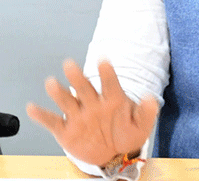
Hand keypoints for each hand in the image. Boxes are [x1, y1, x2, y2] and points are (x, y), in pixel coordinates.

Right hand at [27, 59, 157, 166]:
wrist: (114, 153)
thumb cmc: (127, 133)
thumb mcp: (142, 125)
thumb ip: (146, 112)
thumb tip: (151, 98)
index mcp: (113, 99)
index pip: (110, 83)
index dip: (107, 72)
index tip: (103, 59)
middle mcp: (94, 104)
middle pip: (84, 88)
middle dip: (77, 77)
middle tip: (70, 65)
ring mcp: (79, 116)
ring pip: (68, 101)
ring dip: (59, 92)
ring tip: (51, 82)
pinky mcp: (66, 130)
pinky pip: (53, 121)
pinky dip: (42, 115)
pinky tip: (33, 107)